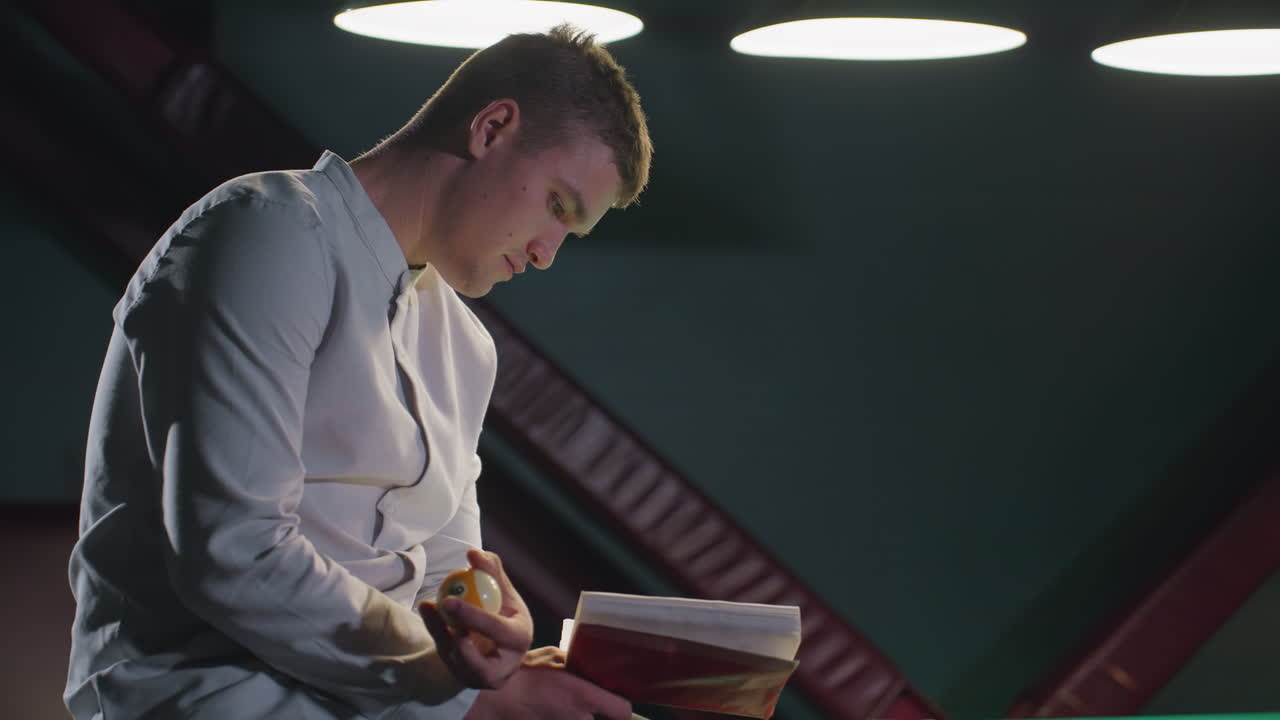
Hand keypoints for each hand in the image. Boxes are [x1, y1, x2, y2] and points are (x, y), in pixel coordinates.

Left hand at [419, 549, 532, 689]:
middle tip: (441, 609)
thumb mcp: (504, 592)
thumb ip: (492, 572)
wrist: (500, 646)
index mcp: (519, 640)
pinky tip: (427, 609)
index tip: (450, 599)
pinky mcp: (464, 679)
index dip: (475, 617)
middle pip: (479, 663)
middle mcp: (503, 667)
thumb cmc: (505, 613)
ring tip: (429, 606)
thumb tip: (473, 553)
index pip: (498, 631)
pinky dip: (436, 633)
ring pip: (456, 660)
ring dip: (440, 634)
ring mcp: (481, 678)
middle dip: (457, 641)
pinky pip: (446, 656)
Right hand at [464, 646, 631, 719]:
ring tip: (565, 708)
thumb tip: (588, 670)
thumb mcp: (554, 658)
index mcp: (584, 696)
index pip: (623, 712)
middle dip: (599, 716)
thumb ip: (577, 666)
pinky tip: (551, 713)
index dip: (622, 708)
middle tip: (589, 706)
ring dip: (580, 719)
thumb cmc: (521, 675)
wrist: (492, 699)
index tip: (615, 702)